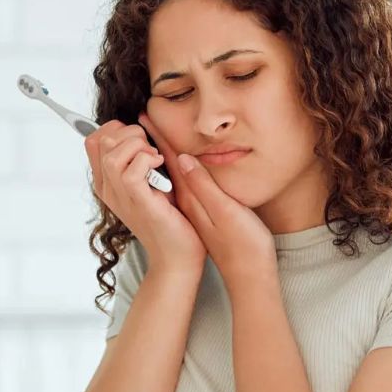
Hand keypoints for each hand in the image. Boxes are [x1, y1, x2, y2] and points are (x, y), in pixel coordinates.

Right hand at [84, 118, 206, 277]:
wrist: (176, 254)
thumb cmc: (168, 217)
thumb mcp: (149, 182)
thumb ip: (140, 159)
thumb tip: (141, 125)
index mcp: (106, 182)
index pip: (93, 140)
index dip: (115, 128)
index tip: (139, 139)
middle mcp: (107, 188)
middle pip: (101, 140)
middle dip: (130, 133)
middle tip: (150, 149)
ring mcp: (119, 196)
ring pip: (112, 153)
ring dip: (138, 146)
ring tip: (155, 158)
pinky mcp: (137, 202)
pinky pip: (130, 170)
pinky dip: (148, 160)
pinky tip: (160, 166)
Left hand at [149, 123, 276, 291]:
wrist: (249, 277)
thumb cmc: (244, 246)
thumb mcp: (225, 213)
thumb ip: (204, 185)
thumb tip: (182, 159)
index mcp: (191, 197)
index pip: (170, 159)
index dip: (158, 135)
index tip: (144, 115)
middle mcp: (189, 200)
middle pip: (168, 163)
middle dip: (153, 140)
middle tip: (142, 118)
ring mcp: (195, 207)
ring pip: (175, 172)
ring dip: (163, 151)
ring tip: (153, 133)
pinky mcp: (203, 214)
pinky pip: (184, 184)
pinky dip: (177, 168)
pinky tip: (179, 162)